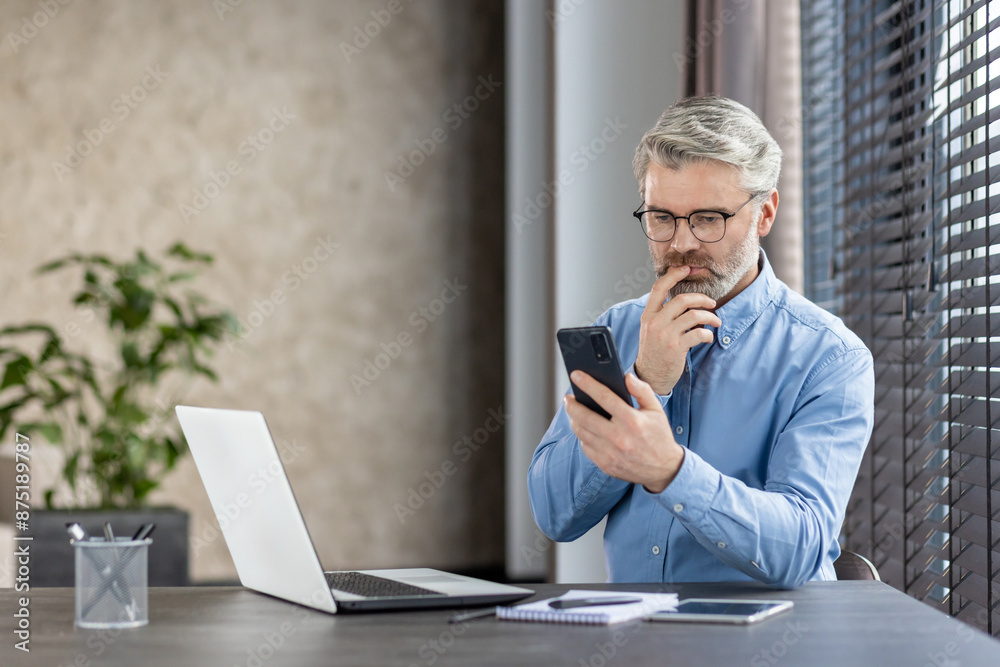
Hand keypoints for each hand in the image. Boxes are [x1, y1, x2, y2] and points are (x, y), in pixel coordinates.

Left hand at [564, 371, 684, 493]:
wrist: (664, 469)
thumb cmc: (659, 435)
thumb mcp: (656, 410)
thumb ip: (641, 390)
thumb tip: (626, 377)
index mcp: (632, 421)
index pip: (604, 397)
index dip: (587, 384)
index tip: (576, 375)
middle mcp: (619, 437)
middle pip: (585, 416)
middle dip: (572, 404)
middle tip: (569, 397)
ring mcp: (610, 453)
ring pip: (581, 432)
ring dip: (574, 419)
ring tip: (573, 411)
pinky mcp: (605, 464)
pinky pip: (585, 447)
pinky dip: (582, 436)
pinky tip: (584, 429)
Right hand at [635, 266, 721, 394]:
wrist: (650, 376)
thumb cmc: (654, 352)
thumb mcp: (651, 330)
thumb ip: (662, 314)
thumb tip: (684, 301)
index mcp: (648, 315)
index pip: (659, 288)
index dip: (673, 275)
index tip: (686, 269)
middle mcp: (655, 323)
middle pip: (682, 299)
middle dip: (702, 299)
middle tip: (712, 303)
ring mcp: (665, 335)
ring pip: (694, 316)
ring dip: (710, 317)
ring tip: (716, 321)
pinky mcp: (676, 348)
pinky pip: (699, 334)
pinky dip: (708, 334)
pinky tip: (708, 337)